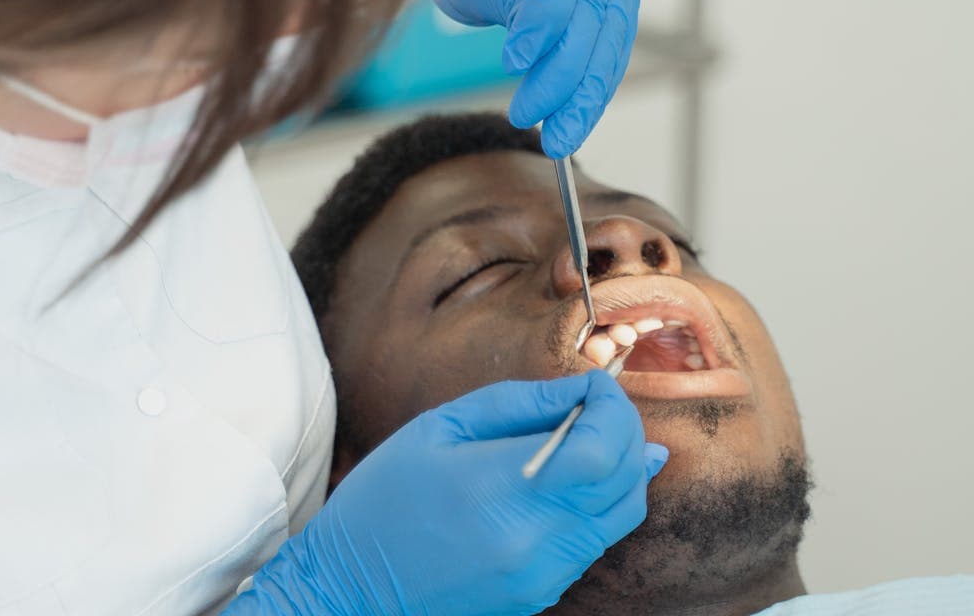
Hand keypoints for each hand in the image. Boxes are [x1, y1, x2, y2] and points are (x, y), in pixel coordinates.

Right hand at [230, 372, 667, 615]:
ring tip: (596, 431)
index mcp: (501, 489)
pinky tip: (580, 473)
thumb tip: (580, 391)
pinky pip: (596, 538)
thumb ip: (516, 404)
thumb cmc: (383, 499)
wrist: (351, 587)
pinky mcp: (543, 592)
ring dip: (622, 465)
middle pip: (624, 480)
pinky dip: (601, 499)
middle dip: (624, 429)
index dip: (612, 406)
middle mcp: (535, 540)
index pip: (601, 447)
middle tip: (600, 402)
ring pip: (622, 513)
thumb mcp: (437, 429)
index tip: (595, 384)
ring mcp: (544, 574)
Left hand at [428, 0, 640, 156]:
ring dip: (588, 90)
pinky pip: (616, 34)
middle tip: (538, 124)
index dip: (545, 16)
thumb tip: (540, 60)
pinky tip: (576, 116)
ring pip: (616, 26)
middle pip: (597, 0)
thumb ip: (510, 4)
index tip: (512, 65)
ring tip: (561, 137)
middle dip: (568, 72)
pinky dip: (595, 79)